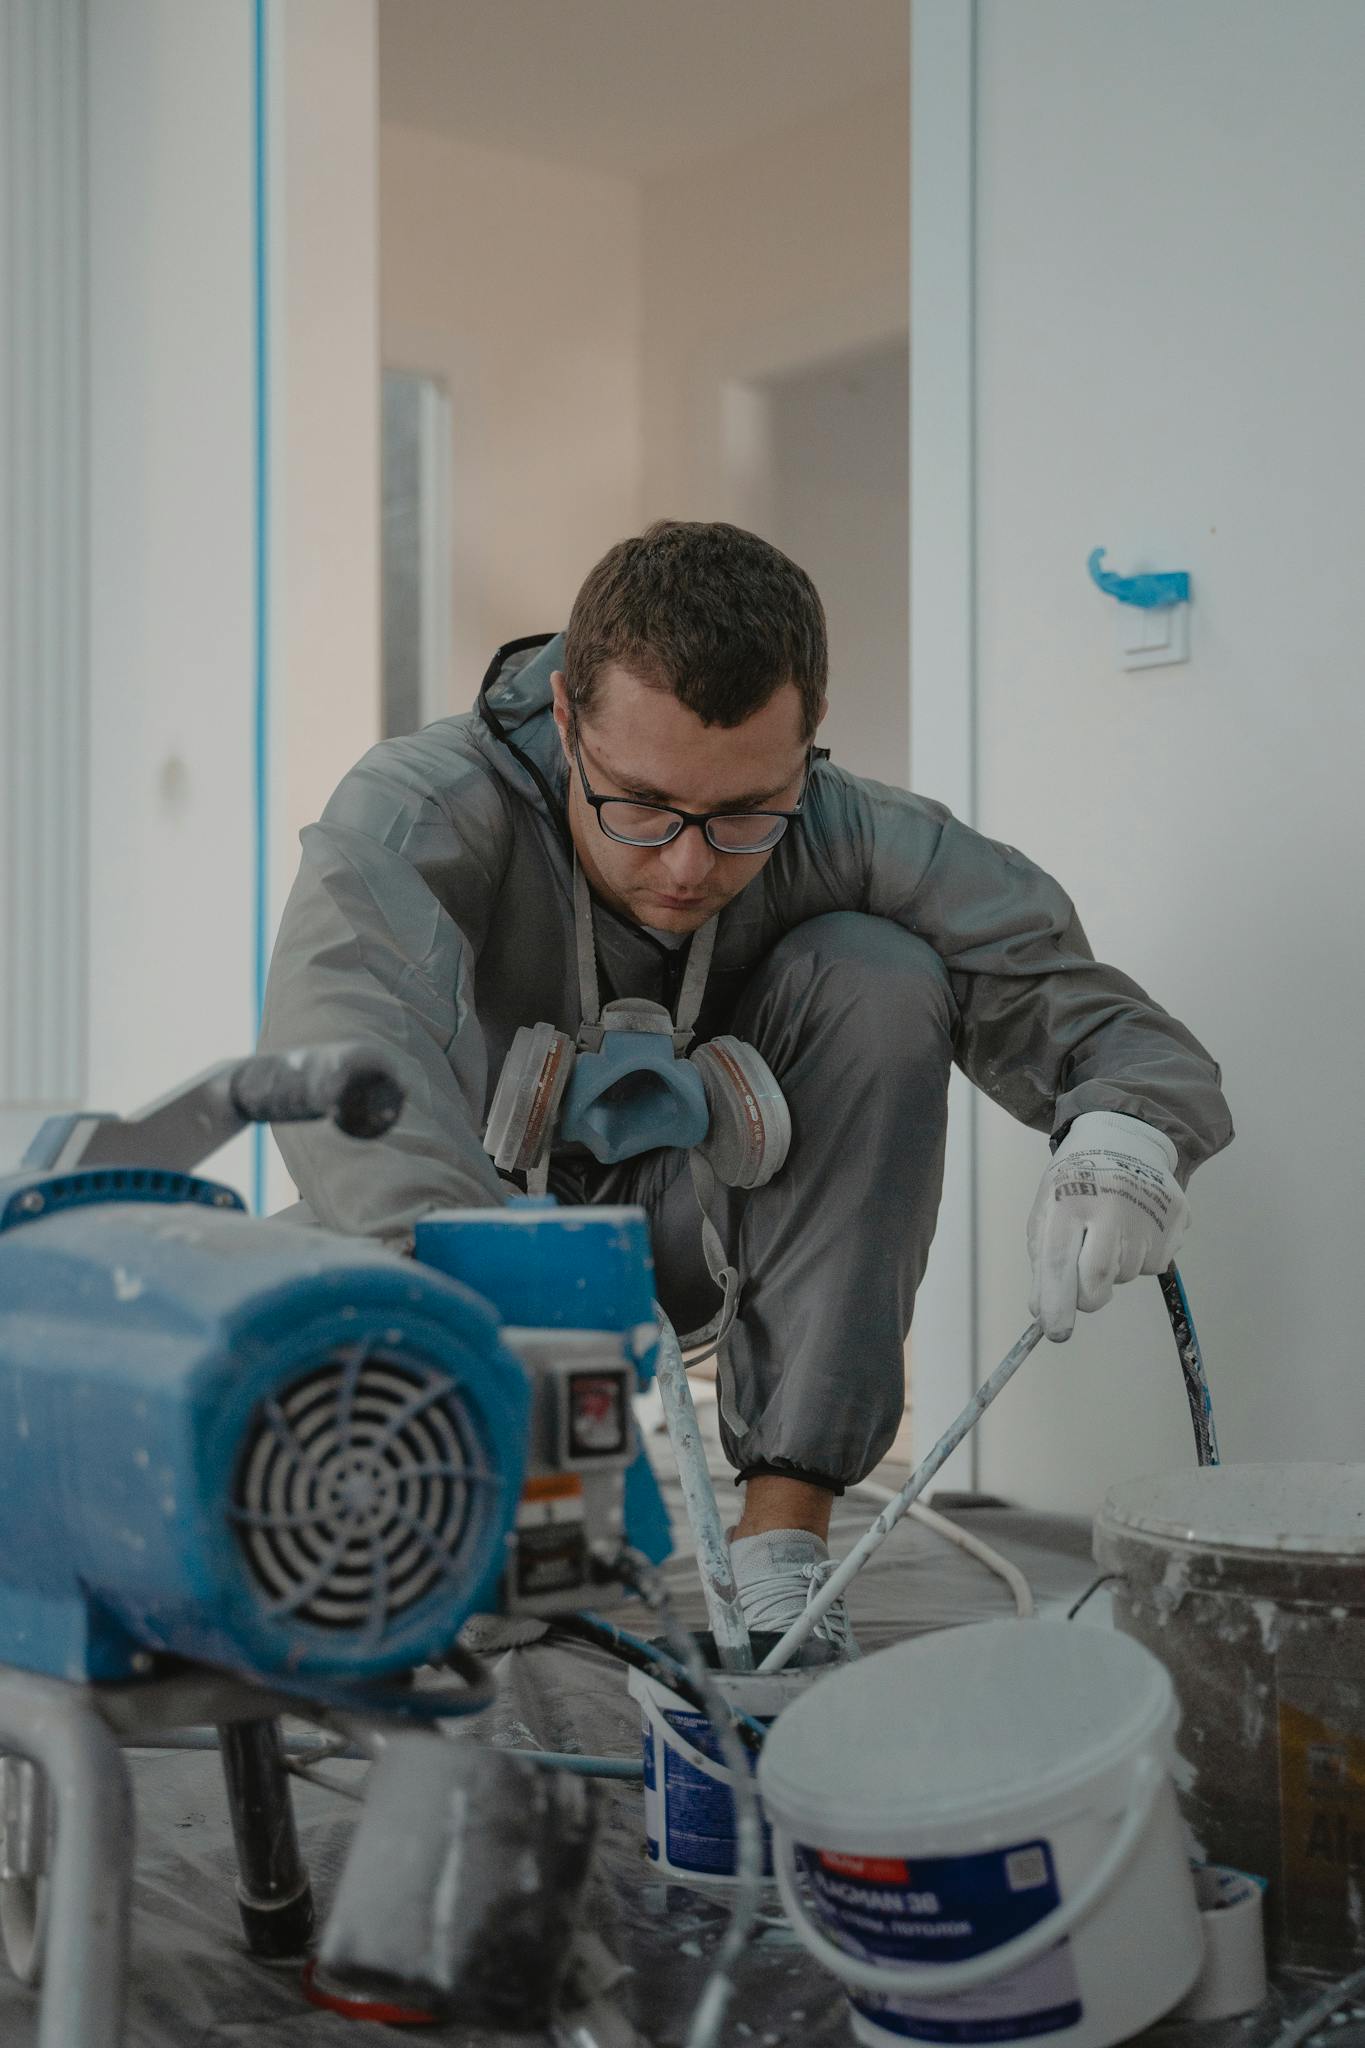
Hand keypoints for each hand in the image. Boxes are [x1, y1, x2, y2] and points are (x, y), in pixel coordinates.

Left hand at [1026, 1111, 1188, 1341]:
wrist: (1124, 1139)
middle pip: (1098, 1278)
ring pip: (1127, 1274)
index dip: (1057, 1302)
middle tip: (1084, 1283)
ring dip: (1115, 1268)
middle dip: (1088, 1296)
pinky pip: (1155, 1262)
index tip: (1056, 1331)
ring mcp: (1148, 1209)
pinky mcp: (1177, 1215)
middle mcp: (1111, 1203)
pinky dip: (1141, 1256)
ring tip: (1111, 1229)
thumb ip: (1043, 1262)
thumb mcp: (1048, 1210)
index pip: (1060, 1262)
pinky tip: (1134, 1225)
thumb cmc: (1076, 1180)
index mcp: (1068, 1200)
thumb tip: (1044, 1312)